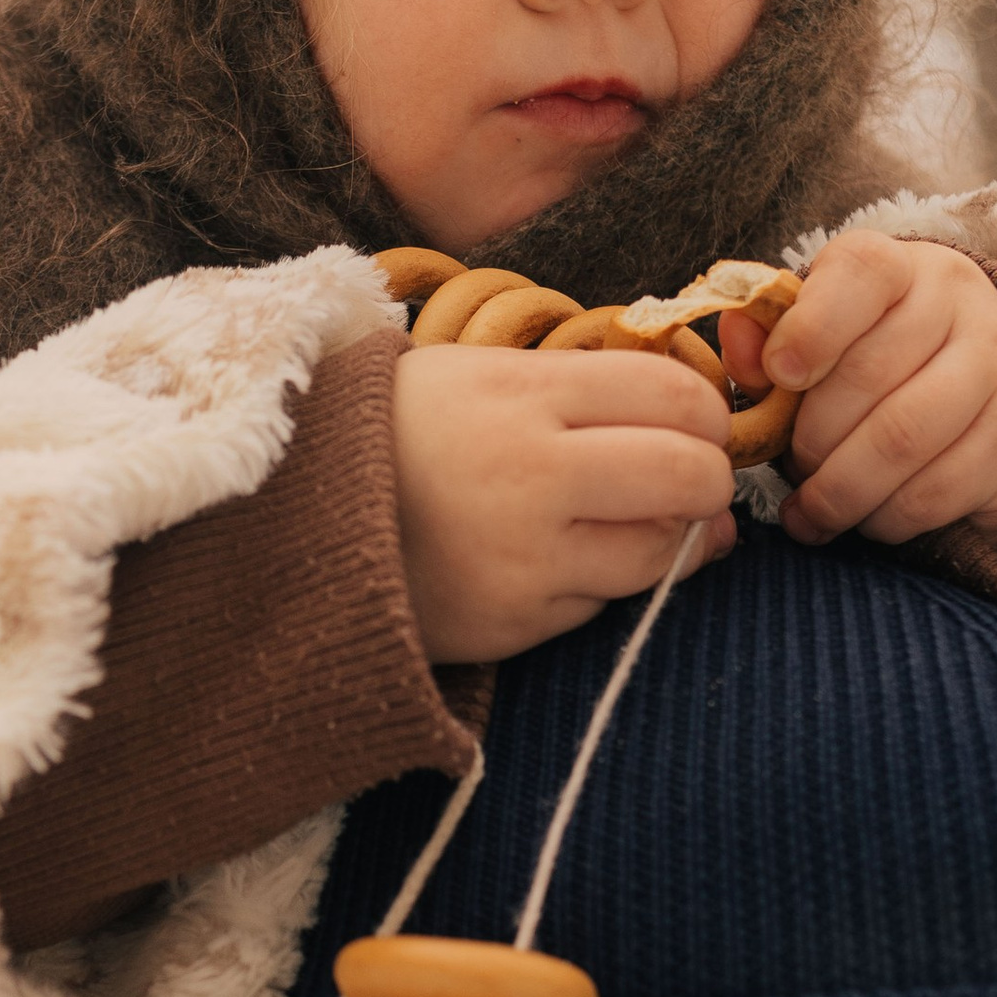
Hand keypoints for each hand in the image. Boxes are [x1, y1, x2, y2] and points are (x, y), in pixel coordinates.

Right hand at [393, 344, 736, 662]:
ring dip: (667, 541)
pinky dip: (596, 585)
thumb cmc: (397, 432)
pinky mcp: (511, 621)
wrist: (288, 516)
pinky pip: (599, 605)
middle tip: (691, 485)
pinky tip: (555, 561)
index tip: (697, 427)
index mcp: (523, 393)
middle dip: (709, 483)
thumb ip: (581, 389)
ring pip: (658, 552)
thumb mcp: (477, 375)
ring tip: (627, 524)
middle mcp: (532, 472)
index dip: (707, 415)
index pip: (676, 396)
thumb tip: (695, 426)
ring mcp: (524, 556)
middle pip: (688, 476)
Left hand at [718, 233, 996, 584]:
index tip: (780, 375)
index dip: (812, 326)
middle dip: (812, 438)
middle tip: (792, 467)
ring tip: (814, 510)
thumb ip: (769, 340)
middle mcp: (960, 306)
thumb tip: (736, 339)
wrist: (988, 412)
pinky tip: (865, 520)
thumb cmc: (877, 372)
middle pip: (870, 374)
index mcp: (902, 267)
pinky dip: (886, 518)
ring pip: (902, 439)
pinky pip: (936, 491)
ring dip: (841, 490)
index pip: (862, 272)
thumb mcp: (821, 343)